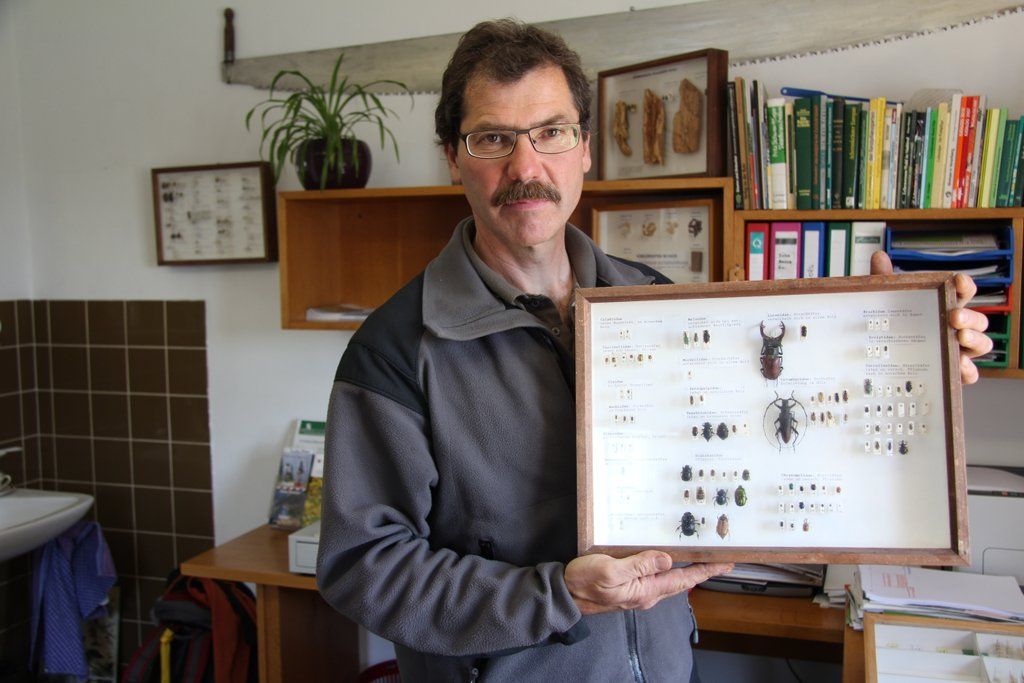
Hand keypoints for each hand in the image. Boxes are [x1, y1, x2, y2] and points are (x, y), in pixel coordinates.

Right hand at [564, 551, 732, 614]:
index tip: (726, 563)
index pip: (684, 580)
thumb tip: (668, 559)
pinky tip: (668, 558)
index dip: (707, 570)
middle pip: (681, 581)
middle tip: (720, 557)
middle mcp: (646, 593)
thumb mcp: (611, 570)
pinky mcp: (629, 586)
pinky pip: (655, 575)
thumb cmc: (584, 583)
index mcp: (646, 590)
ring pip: (669, 578)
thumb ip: (640, 565)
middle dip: (702, 569)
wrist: (565, 595)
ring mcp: (638, 591)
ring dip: (687, 568)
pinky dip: (668, 566)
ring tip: (700, 556)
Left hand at [871, 251, 991, 382]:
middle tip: (953, 316)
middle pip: (977, 319)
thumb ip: (884, 280)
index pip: (962, 292)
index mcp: (944, 306)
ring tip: (959, 337)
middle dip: (969, 316)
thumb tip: (879, 256)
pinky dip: (969, 370)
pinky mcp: (953, 372)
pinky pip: (970, 373)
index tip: (958, 280)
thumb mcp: (886, 302)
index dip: (964, 285)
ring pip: (981, 344)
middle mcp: (956, 328)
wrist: (884, 359)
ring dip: (975, 339)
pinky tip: (960, 365)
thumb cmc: (895, 325)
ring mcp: (957, 350)